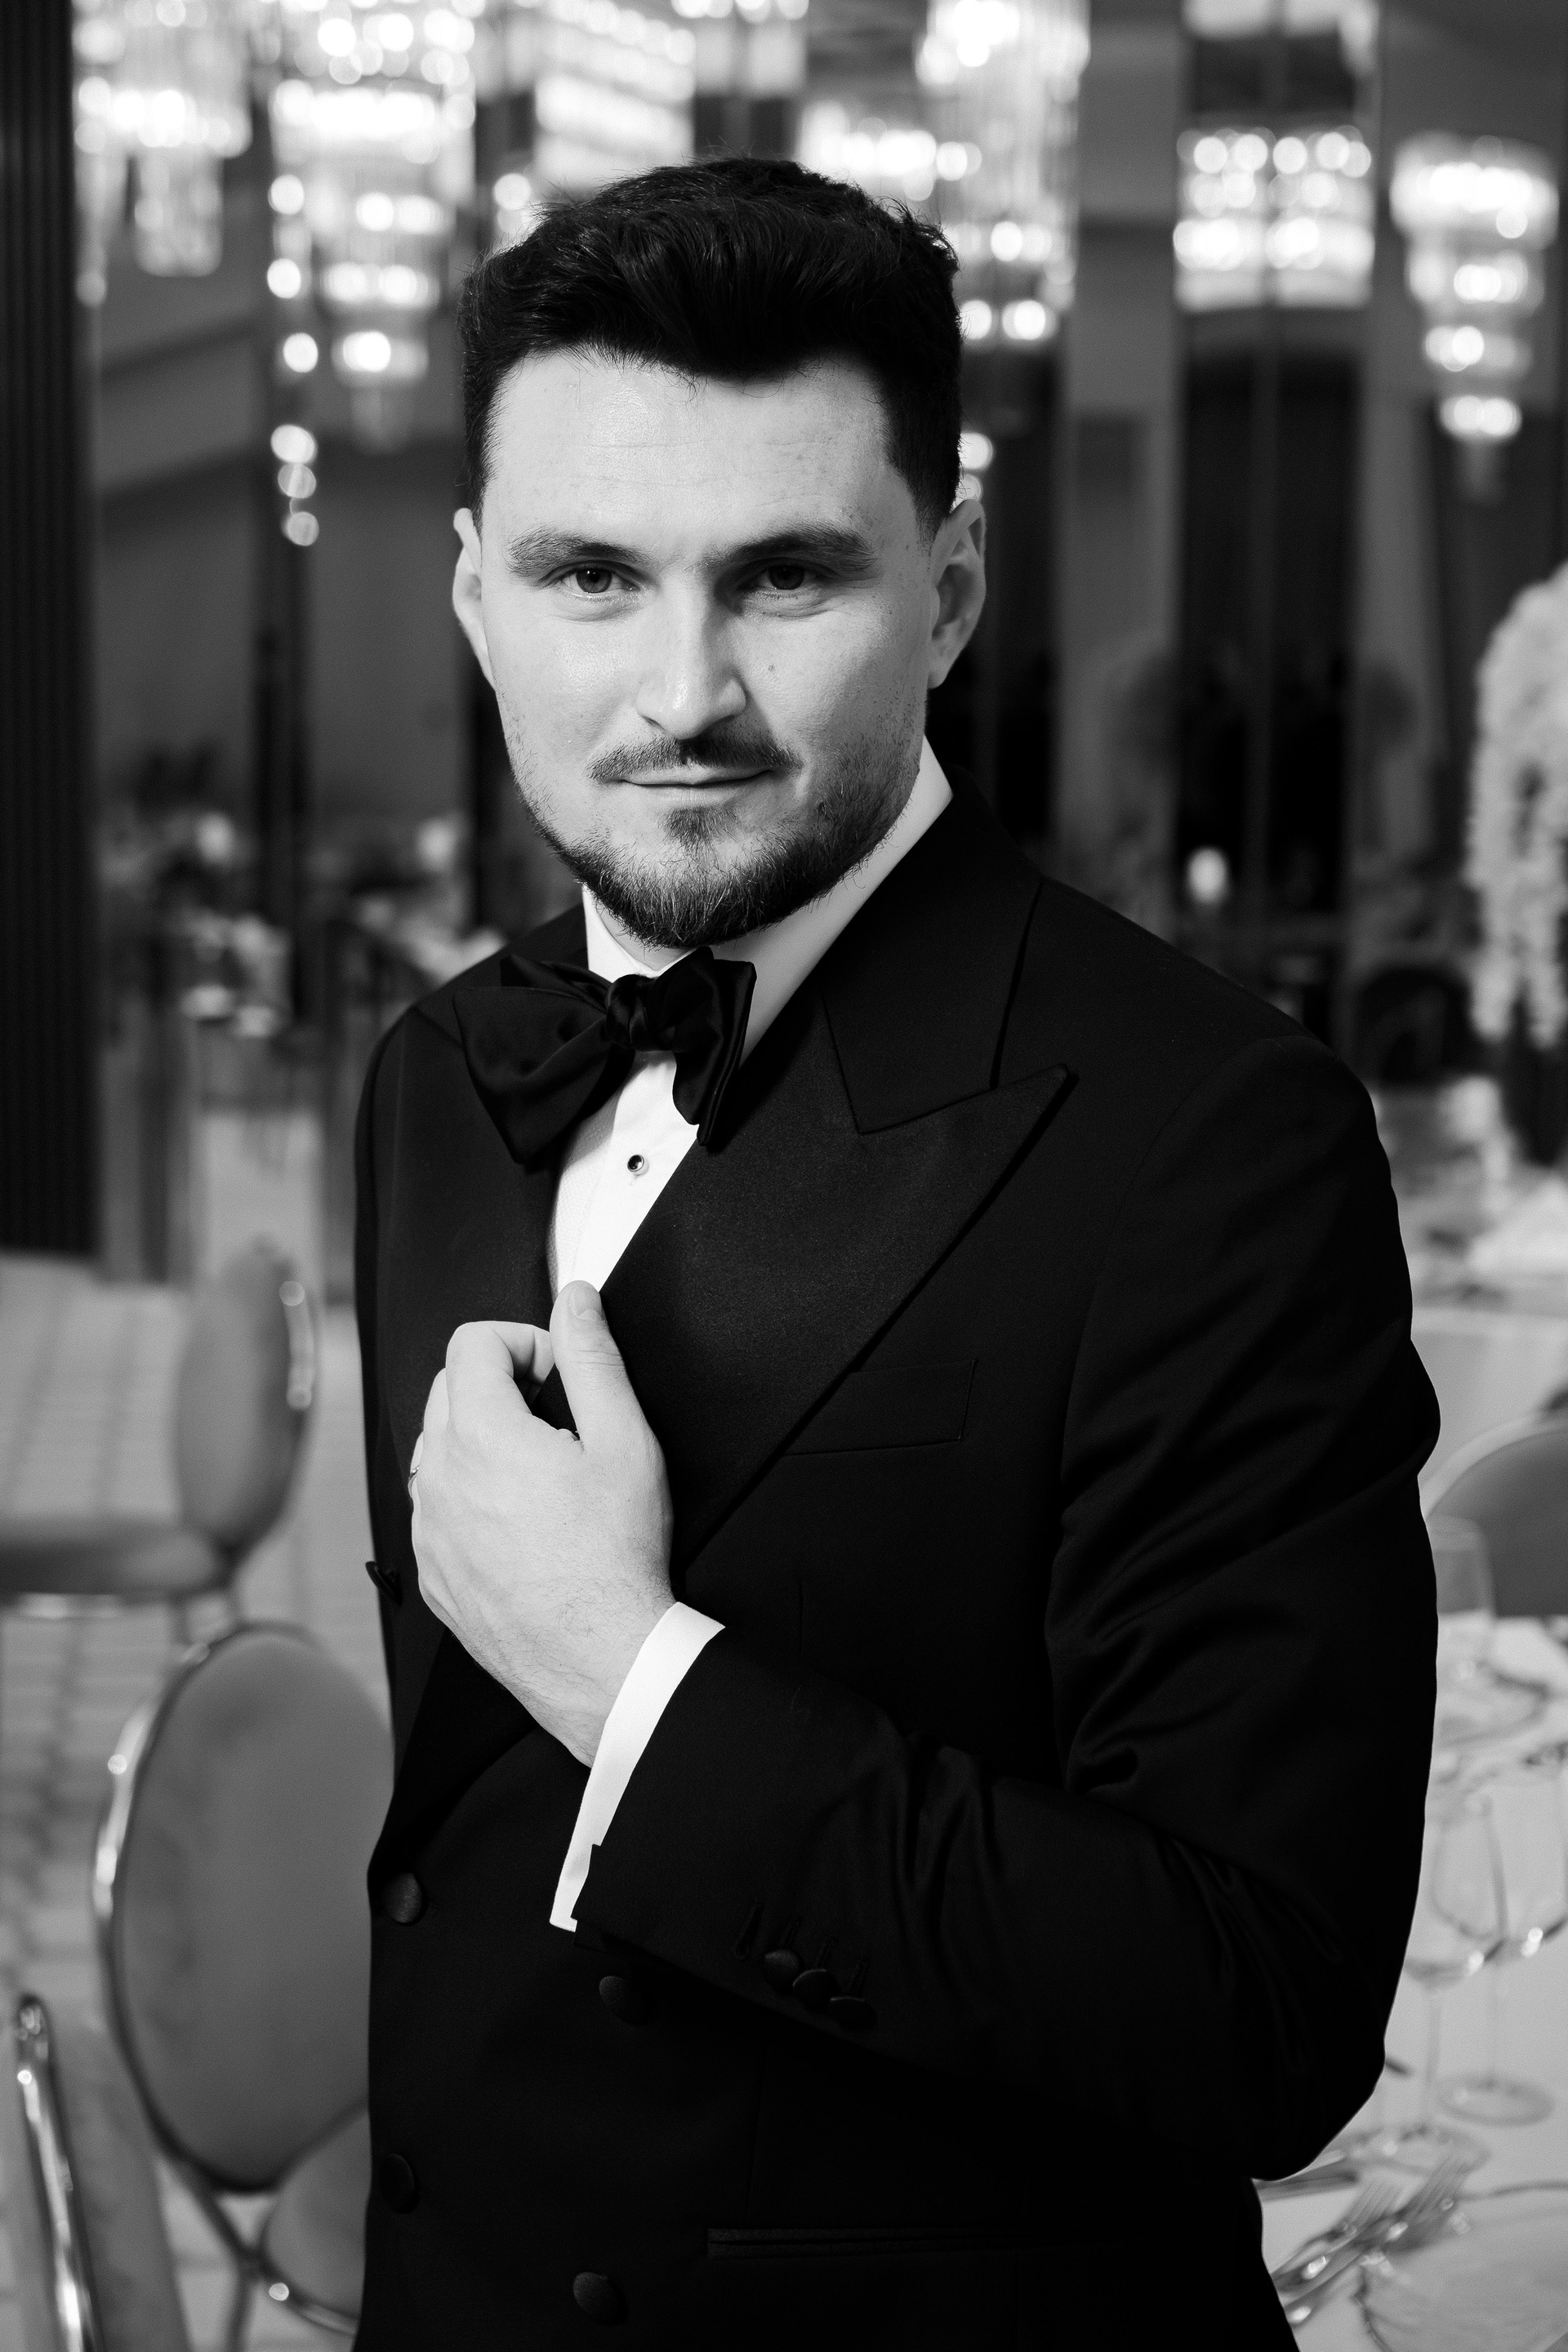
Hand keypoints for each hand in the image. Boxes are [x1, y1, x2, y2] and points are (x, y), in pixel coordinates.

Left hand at [410, 1284, 674, 1764]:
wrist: (599, 1660)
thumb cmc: (614, 1559)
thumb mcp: (624, 1441)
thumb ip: (593, 1357)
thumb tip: (575, 1301)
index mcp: (481, 1435)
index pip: (470, 1341)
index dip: (522, 1341)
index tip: (557, 1374)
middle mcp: (439, 1477)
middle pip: (448, 1387)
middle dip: (500, 1384)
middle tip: (557, 1418)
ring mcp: (427, 1528)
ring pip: (437, 1448)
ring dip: (481, 1438)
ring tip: (541, 1471)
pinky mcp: (431, 1570)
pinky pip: (434, 1506)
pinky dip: (469, 1495)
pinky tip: (521, 1520)